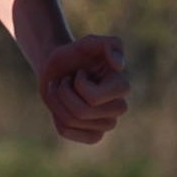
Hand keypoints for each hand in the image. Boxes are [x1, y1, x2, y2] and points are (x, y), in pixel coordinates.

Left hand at [31, 29, 129, 144]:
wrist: (57, 65)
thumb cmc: (76, 52)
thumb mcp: (91, 42)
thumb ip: (110, 44)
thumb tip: (119, 66)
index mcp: (122, 87)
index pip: (93, 99)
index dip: (79, 84)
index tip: (80, 72)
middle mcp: (118, 108)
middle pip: (82, 113)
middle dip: (65, 93)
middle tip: (67, 80)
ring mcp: (105, 124)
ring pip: (71, 121)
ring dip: (58, 100)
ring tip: (61, 88)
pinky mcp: (91, 134)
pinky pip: (66, 131)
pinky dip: (55, 114)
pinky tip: (61, 104)